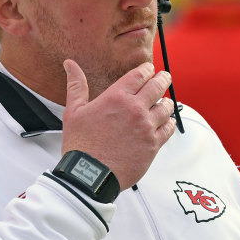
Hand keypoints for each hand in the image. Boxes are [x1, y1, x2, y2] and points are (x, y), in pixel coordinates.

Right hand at [61, 59, 175, 189]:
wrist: (89, 175)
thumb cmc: (80, 145)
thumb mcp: (73, 111)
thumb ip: (76, 85)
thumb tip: (70, 64)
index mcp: (116, 97)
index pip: (140, 74)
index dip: (148, 69)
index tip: (149, 69)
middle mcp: (135, 109)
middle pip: (158, 86)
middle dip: (163, 79)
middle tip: (164, 77)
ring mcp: (146, 127)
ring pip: (166, 107)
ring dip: (166, 102)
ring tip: (165, 101)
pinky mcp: (153, 145)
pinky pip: (168, 128)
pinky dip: (169, 122)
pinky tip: (166, 122)